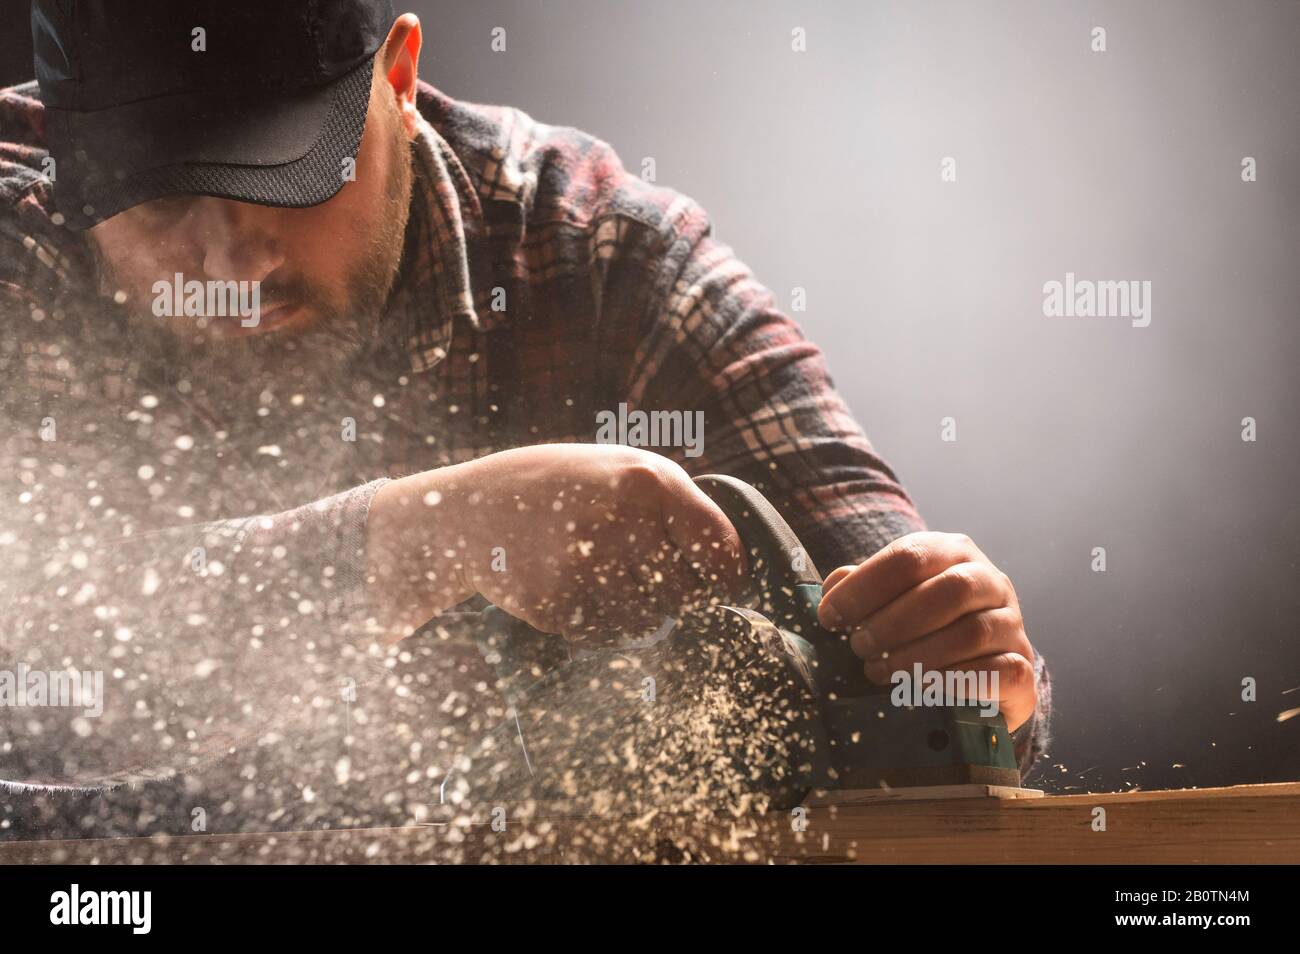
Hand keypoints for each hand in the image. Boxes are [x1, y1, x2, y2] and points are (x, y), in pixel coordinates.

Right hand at [366, 444, 746, 642]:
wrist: (467, 512)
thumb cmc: (558, 487)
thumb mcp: (619, 467)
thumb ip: (674, 506)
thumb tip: (731, 567)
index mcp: (647, 481)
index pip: (719, 548)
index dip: (725, 575)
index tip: (722, 585)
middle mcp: (621, 522)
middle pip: (685, 592)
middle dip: (671, 589)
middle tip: (639, 570)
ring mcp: (586, 566)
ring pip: (648, 620)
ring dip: (635, 609)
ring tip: (599, 575)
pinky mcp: (558, 605)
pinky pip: (607, 634)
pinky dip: (598, 621)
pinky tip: (570, 586)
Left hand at [815, 531, 1035, 731]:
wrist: (979, 673)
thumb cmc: (922, 628)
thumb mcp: (890, 599)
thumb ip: (861, 588)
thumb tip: (833, 589)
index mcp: (952, 552)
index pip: (909, 555)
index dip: (863, 587)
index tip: (830, 618)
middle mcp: (990, 580)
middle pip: (945, 592)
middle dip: (892, 623)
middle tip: (859, 648)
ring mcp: (1012, 624)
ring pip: (971, 633)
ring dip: (917, 656)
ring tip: (880, 671)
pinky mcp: (1023, 668)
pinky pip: (996, 672)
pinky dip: (952, 682)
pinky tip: (920, 689)